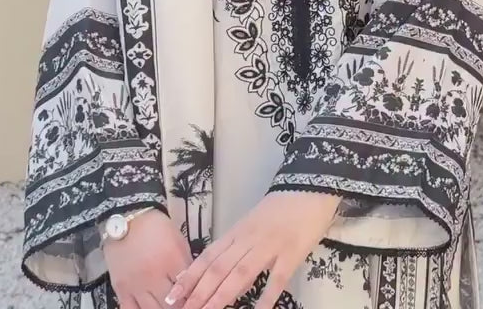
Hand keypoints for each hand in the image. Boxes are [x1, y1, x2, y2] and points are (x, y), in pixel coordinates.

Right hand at [103, 208, 191, 308]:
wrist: (128, 219)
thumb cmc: (157, 228)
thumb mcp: (179, 242)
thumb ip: (186, 265)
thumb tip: (193, 286)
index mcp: (171, 260)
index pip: (187, 290)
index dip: (193, 298)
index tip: (196, 301)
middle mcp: (153, 276)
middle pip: (170, 306)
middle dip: (179, 307)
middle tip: (183, 305)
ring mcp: (135, 285)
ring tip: (169, 307)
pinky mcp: (121, 289)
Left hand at [166, 190, 340, 308]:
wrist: (308, 185)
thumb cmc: (281, 207)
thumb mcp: (253, 224)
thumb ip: (237, 248)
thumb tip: (220, 276)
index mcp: (238, 231)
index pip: (209, 257)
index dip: (190, 277)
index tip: (174, 295)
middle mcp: (248, 239)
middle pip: (219, 268)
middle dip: (199, 293)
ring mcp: (270, 246)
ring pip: (240, 274)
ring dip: (221, 297)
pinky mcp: (292, 253)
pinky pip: (277, 279)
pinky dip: (266, 298)